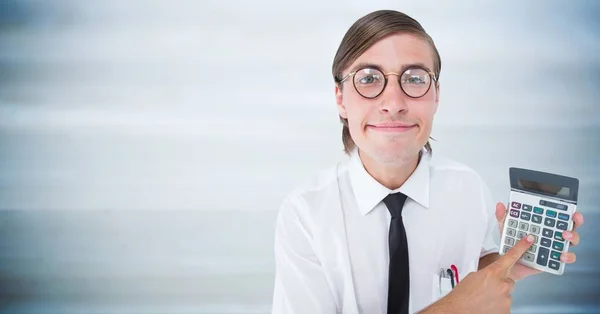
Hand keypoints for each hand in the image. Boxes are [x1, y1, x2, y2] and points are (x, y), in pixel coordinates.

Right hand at [420, 235, 534, 313]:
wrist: (457, 310)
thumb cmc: (462, 295)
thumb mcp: (473, 277)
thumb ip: (488, 274)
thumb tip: (494, 276)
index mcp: (493, 272)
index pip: (511, 256)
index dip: (522, 246)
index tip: (529, 240)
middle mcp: (502, 284)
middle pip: (508, 281)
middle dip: (500, 284)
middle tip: (486, 289)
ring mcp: (506, 299)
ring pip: (506, 294)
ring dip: (497, 296)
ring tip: (483, 299)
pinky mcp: (507, 311)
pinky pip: (505, 306)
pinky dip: (497, 306)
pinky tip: (487, 306)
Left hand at [495, 202, 583, 280]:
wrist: (508, 263)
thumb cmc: (511, 243)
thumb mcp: (506, 229)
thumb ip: (504, 217)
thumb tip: (500, 205)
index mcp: (544, 224)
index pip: (560, 216)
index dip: (568, 213)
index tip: (571, 211)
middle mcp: (552, 235)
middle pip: (570, 226)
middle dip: (574, 223)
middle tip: (570, 222)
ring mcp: (554, 247)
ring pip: (571, 242)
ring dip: (571, 238)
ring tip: (564, 236)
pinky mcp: (553, 260)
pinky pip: (564, 259)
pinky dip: (566, 257)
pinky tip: (561, 255)